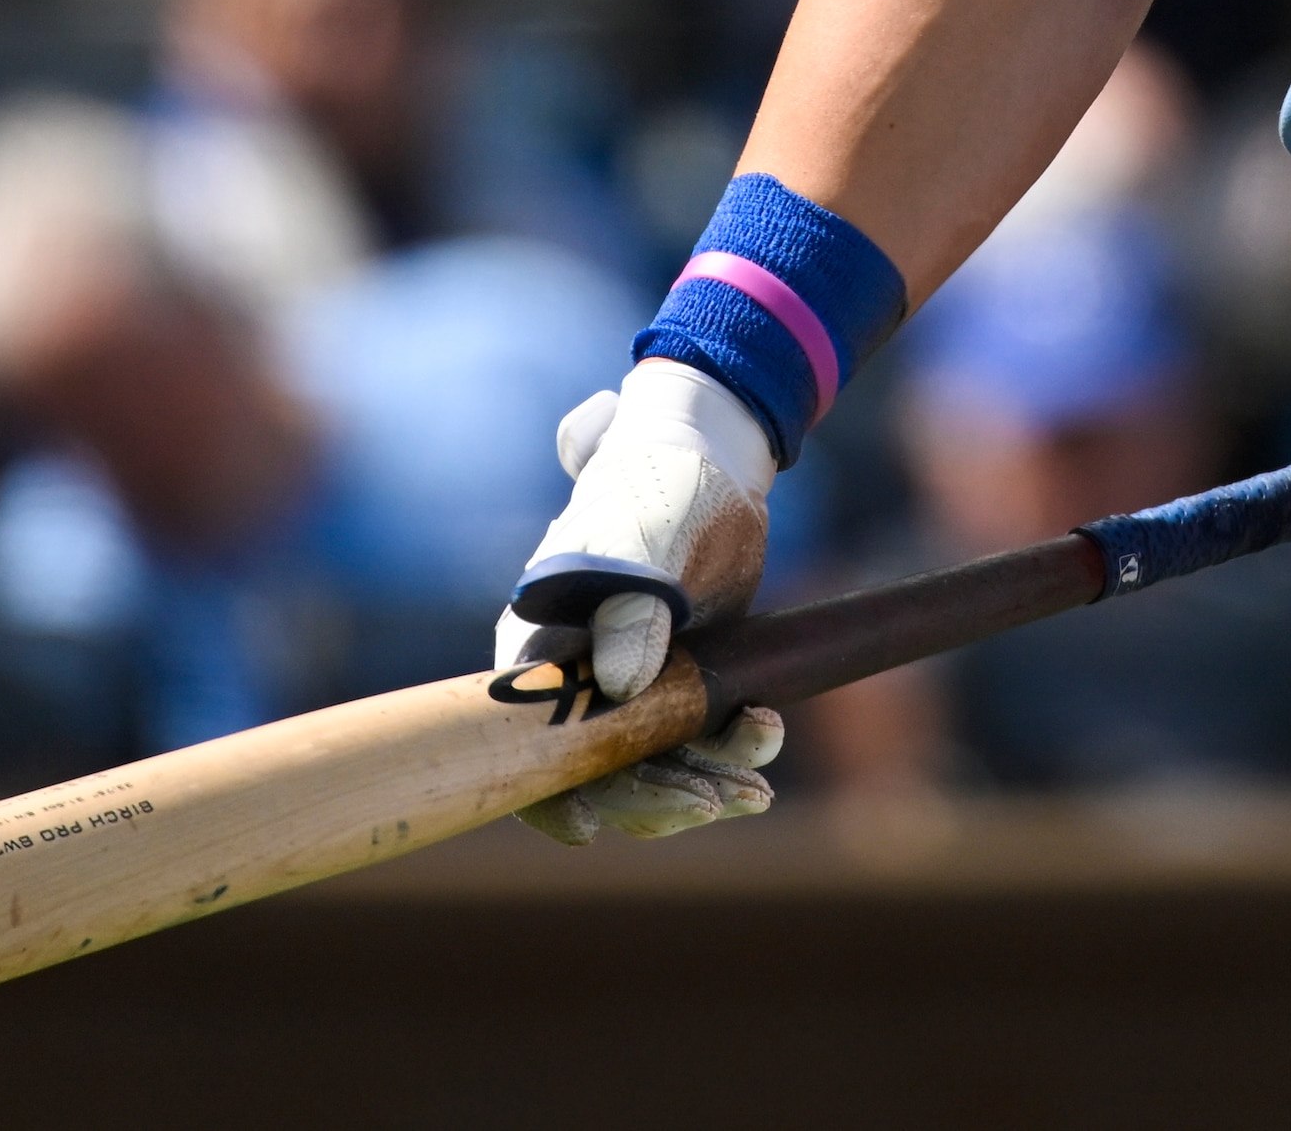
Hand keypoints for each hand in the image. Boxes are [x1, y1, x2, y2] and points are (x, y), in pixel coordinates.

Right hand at [496, 359, 782, 846]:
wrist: (715, 462)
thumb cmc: (657, 488)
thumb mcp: (643, 539)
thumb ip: (631, 608)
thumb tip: (620, 683)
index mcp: (538, 652)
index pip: (522, 749)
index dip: (548, 798)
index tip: (591, 827)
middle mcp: (580, 684)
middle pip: (600, 774)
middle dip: (653, 797)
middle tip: (710, 802)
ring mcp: (634, 691)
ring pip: (659, 768)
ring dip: (705, 785)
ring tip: (754, 788)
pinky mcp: (686, 688)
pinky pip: (705, 742)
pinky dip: (737, 750)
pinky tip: (767, 728)